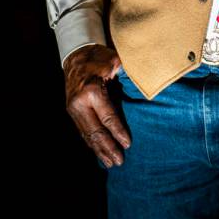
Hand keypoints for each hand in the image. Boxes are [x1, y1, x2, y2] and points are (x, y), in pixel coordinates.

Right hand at [63, 44, 131, 167]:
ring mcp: (73, 109)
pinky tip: (98, 152)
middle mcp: (80, 103)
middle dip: (108, 148)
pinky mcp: (71, 112)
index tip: (128, 144)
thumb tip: (146, 87)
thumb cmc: (100, 58)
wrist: (76, 55)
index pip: (108, 118)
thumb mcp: (116, 61)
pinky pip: (82, 131)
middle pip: (96, 131)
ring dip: (99, 150)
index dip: (118, 132)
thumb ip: (128, 75)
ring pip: (87, 135)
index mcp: (92, 91)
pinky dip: (91, 143)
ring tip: (110, 163)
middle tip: (120, 161)